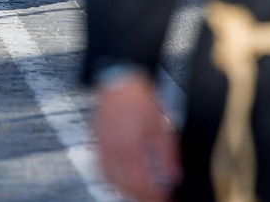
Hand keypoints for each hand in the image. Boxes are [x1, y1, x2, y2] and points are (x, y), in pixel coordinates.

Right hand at [94, 72, 179, 200]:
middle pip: (126, 186)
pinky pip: (101, 167)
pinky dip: (110, 178)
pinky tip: (119, 178)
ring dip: (124, 190)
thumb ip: (167, 154)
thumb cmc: (139, 97)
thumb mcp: (160, 126)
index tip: (164, 199)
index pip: (143, 185)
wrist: (118, 79)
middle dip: (140, 196)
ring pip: (111, 180)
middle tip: (153, 197)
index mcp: (131, 147)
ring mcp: (102, 146)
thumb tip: (173, 175)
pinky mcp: (96, 141)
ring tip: (137, 192)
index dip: (155, 196)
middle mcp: (114, 150)